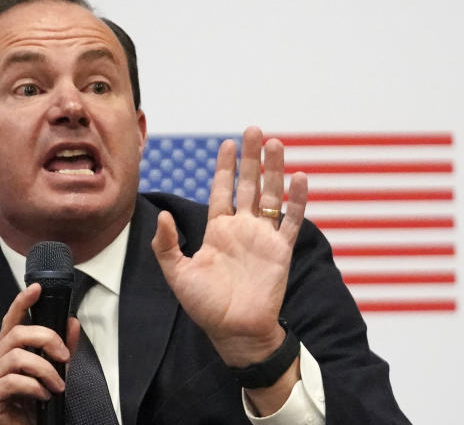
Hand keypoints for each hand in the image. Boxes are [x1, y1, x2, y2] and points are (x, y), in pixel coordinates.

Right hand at [0, 283, 79, 424]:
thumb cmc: (32, 411)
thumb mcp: (52, 376)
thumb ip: (61, 351)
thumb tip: (72, 323)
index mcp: (5, 356)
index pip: (10, 322)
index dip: (21, 303)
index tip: (36, 289)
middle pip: (17, 334)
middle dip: (46, 339)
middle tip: (64, 356)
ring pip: (17, 357)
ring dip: (44, 369)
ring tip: (57, 385)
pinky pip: (12, 381)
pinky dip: (34, 386)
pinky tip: (43, 396)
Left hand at [151, 126, 307, 366]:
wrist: (234, 332)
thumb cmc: (204, 306)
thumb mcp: (177, 274)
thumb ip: (166, 245)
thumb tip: (165, 216)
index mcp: (217, 230)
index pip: (222, 191)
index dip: (225, 168)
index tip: (228, 144)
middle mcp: (241, 228)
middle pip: (248, 184)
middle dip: (251, 158)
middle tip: (254, 130)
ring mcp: (263, 237)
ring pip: (270, 195)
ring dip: (274, 170)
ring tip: (276, 143)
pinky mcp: (281, 250)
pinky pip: (291, 220)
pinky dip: (297, 200)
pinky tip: (299, 177)